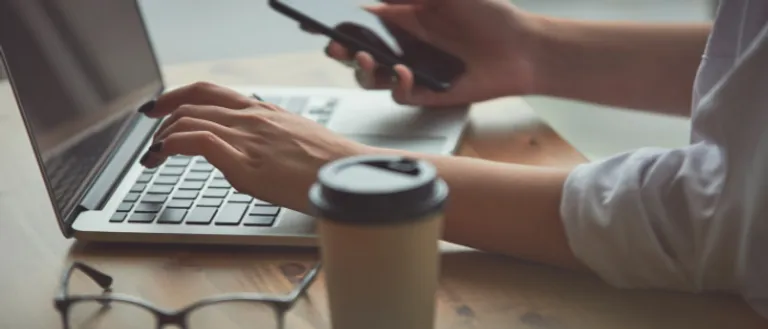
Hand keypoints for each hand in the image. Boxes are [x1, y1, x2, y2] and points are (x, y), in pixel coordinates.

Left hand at [138, 82, 369, 211]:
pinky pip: (198, 141)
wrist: (350, 172)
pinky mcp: (246, 164)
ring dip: (162, 136)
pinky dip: (172, 144)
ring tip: (153, 155)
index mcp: (263, 112)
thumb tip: (253, 154)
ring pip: (189, 119)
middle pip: (192, 102)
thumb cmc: (330, 162)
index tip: (161, 108)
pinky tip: (164, 155)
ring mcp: (247, 139)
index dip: (177, 96)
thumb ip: (269, 140)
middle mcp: (252, 118)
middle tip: (150, 133)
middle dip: (162, 115)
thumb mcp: (296, 139)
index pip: (209, 92)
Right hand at [307, 0, 539, 106]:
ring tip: (365, 58)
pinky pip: (400, 94)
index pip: (362, 27)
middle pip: (359, 55)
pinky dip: (396, 84)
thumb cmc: (489, 14)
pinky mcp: (428, 94)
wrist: (522, 48)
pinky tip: (403, 72)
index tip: (319, 25)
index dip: (340, 28)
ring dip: (361, 70)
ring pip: (372, 78)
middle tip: (336, 46)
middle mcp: (404, 47)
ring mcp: (414, 72)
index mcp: (404, 21)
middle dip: (340, 52)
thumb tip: (376, 1)